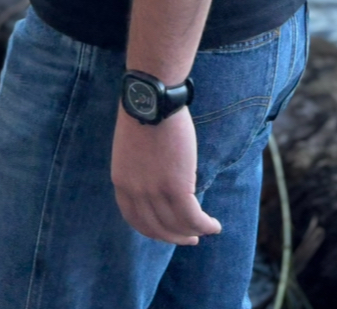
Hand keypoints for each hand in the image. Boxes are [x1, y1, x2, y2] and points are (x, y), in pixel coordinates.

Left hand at [110, 106, 220, 244]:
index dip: (153, 231)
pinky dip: (206, 224)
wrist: (151, 98)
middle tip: (190, 238)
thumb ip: (139, 171)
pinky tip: (214, 224)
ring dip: (194, 232)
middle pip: (157, 228)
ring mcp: (155, 192)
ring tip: (207, 229)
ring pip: (177, 226)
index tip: (168, 232)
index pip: (135, 219)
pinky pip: (193, 217)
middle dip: (175, 237)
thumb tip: (156, 184)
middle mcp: (135, 192)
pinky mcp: (176, 188)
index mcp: (121, 181)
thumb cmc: (145, 114)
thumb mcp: (131, 149)